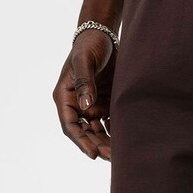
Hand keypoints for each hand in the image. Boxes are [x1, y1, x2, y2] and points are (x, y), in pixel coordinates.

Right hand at [53, 29, 116, 160]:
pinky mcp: (105, 103)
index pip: (70, 125)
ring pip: (97, 130)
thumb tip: (85, 106)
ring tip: (120, 153)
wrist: (103, 35)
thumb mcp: (84, 61)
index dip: (81, 141)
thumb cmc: (89, 45)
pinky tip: (127, 138)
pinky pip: (109, 122)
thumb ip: (84, 82)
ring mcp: (91, 105)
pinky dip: (116, 131)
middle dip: (97, 145)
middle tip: (112, 157)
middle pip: (84, 132)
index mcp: (65, 96)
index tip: (93, 154)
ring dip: (106, 142)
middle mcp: (77, 104)